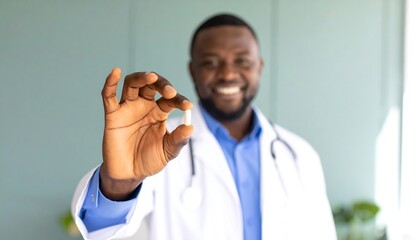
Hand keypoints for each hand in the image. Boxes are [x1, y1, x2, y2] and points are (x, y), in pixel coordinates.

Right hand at [99, 68, 192, 199]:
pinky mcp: (112, 115)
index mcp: (159, 112)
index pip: (170, 100)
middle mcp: (144, 106)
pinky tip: (116, 72)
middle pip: (151, 85)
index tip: (187, 106)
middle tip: (170, 92)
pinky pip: (109, 96)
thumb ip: (178, 140)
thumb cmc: (150, 160)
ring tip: (151, 77)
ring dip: (142, 78)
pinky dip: (110, 82)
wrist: (129, 175)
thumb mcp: (168, 152)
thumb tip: (191, 127)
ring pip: (132, 84)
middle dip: (162, 85)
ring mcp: (128, 109)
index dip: (179, 100)